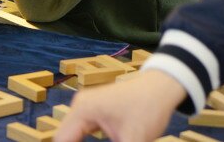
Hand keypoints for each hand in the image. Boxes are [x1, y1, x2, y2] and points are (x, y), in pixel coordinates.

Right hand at [53, 70, 186, 141]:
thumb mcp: (134, 140)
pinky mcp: (93, 111)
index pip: (62, 141)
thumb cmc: (148, 109)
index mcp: (82, 110)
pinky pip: (80, 132)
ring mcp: (85, 108)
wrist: (161, 87)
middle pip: (64, 138)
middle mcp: (79, 107)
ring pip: (71, 136)